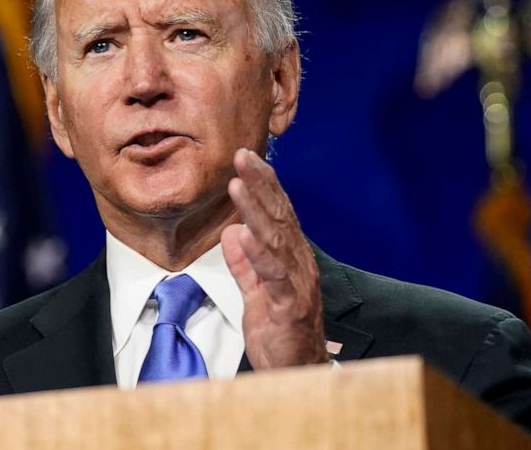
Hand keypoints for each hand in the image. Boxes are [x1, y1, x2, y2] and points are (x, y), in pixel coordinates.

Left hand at [221, 148, 327, 369]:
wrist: (298, 375)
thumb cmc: (280, 335)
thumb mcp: (257, 293)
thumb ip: (246, 264)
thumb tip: (232, 232)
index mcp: (290, 259)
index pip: (278, 213)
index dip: (264, 183)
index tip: (247, 157)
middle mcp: (299, 264)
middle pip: (280, 216)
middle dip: (261, 183)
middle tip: (243, 154)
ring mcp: (296, 284)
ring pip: (277, 239)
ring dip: (257, 209)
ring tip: (238, 184)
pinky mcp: (289, 306)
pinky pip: (273, 275)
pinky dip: (258, 252)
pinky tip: (244, 233)